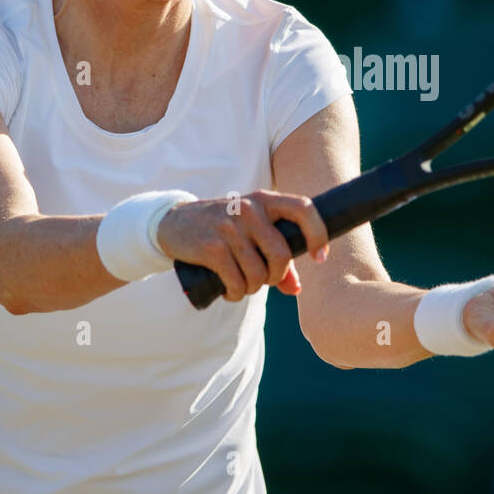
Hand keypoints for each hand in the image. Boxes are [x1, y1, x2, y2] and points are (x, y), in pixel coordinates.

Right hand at [157, 190, 330, 302]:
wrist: (173, 222)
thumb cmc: (222, 229)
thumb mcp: (250, 232)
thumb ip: (275, 256)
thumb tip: (295, 289)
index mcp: (265, 200)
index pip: (304, 208)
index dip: (319, 234)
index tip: (319, 257)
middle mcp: (249, 209)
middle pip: (281, 255)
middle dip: (276, 276)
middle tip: (264, 279)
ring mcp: (229, 227)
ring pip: (258, 274)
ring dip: (253, 288)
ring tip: (242, 284)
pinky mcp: (212, 247)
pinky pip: (236, 282)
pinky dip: (236, 293)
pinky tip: (230, 290)